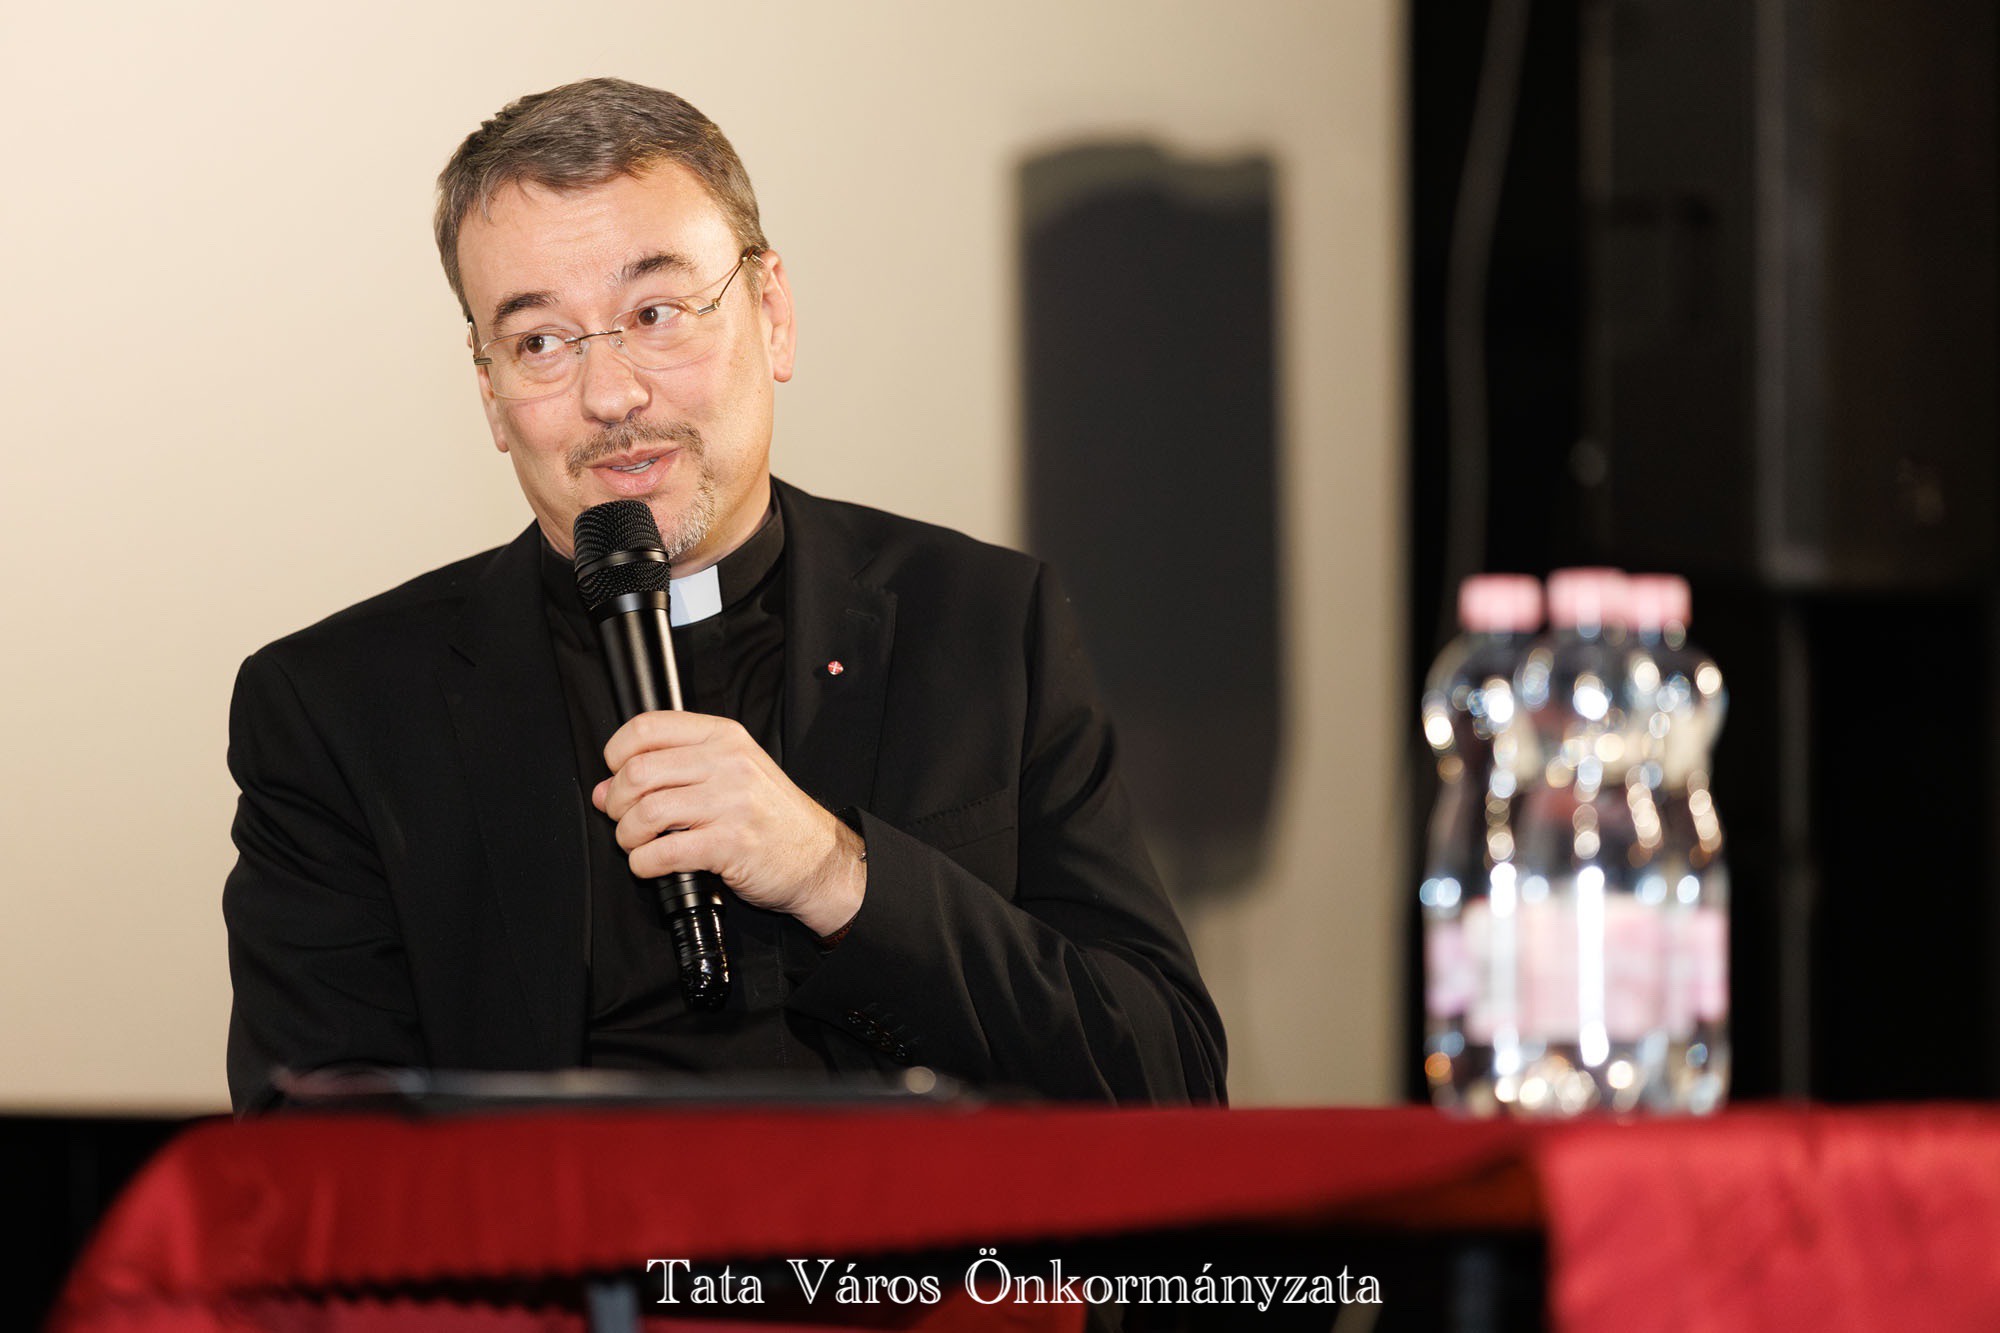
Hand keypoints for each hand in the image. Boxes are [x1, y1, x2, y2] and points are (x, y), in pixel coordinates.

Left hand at [592, 711, 863, 935]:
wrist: (818, 858)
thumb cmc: (771, 817)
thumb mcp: (730, 775)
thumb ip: (671, 772)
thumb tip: (606, 789)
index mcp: (724, 737)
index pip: (647, 727)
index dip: (617, 753)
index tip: (617, 774)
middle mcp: (728, 763)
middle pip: (638, 771)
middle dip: (617, 802)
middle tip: (623, 817)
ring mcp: (731, 803)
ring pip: (646, 812)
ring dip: (628, 835)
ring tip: (638, 843)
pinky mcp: (730, 845)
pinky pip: (663, 852)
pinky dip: (644, 863)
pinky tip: (652, 865)